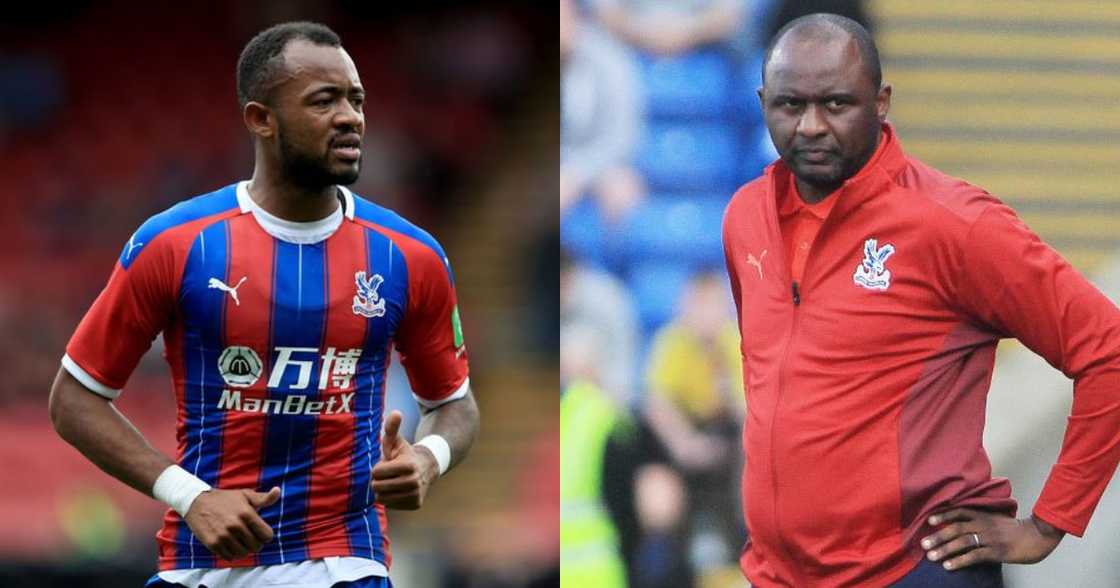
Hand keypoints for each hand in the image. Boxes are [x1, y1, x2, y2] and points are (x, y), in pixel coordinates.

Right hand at [183, 486, 279, 560]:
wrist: (196, 502)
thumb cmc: (225, 499)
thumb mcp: (245, 495)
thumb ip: (264, 498)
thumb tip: (278, 491)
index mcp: (247, 513)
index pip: (267, 536)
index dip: (265, 535)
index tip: (260, 532)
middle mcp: (236, 525)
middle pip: (256, 546)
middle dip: (255, 543)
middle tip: (249, 537)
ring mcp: (223, 535)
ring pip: (243, 554)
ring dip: (244, 549)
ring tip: (239, 541)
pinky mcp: (212, 544)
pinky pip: (229, 557)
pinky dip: (231, 554)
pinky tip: (229, 544)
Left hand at [372, 410, 438, 509]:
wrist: (426, 469)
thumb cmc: (404, 454)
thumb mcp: (396, 441)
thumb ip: (391, 428)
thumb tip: (396, 412)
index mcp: (408, 465)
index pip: (376, 473)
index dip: (378, 467)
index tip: (387, 463)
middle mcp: (413, 481)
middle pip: (377, 486)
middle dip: (378, 480)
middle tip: (388, 474)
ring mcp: (415, 494)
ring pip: (381, 498)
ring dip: (383, 490)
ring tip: (392, 481)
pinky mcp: (415, 504)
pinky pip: (389, 505)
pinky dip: (390, 498)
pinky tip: (398, 490)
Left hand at [920, 508, 1064, 570]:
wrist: (1037, 536)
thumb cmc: (1014, 529)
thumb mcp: (995, 518)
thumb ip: (979, 518)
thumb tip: (960, 522)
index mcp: (983, 515)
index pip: (959, 511)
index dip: (943, 515)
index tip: (929, 520)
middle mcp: (983, 525)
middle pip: (956, 528)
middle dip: (938, 536)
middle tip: (923, 543)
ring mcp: (990, 538)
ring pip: (962, 542)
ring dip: (945, 549)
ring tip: (931, 556)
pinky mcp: (997, 552)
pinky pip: (974, 556)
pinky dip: (960, 561)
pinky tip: (949, 566)